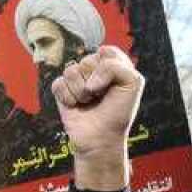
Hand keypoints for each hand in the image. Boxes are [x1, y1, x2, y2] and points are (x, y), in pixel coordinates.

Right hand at [52, 46, 143, 191]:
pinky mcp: (62, 90)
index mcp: (112, 64)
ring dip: (82, 92)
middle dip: (96, 82)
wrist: (102, 139)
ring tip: (89, 103)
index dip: (110, 69)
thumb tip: (87, 80)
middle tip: (101, 98)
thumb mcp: (132, 83)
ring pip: (71, 71)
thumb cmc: (119, 113)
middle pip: (87, 60)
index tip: (117, 86)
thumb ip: (115, 66)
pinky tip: (76, 107)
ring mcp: (76, 79)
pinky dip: (68, 98)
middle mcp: (93, 69)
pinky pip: (59, 83)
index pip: (106, 51)